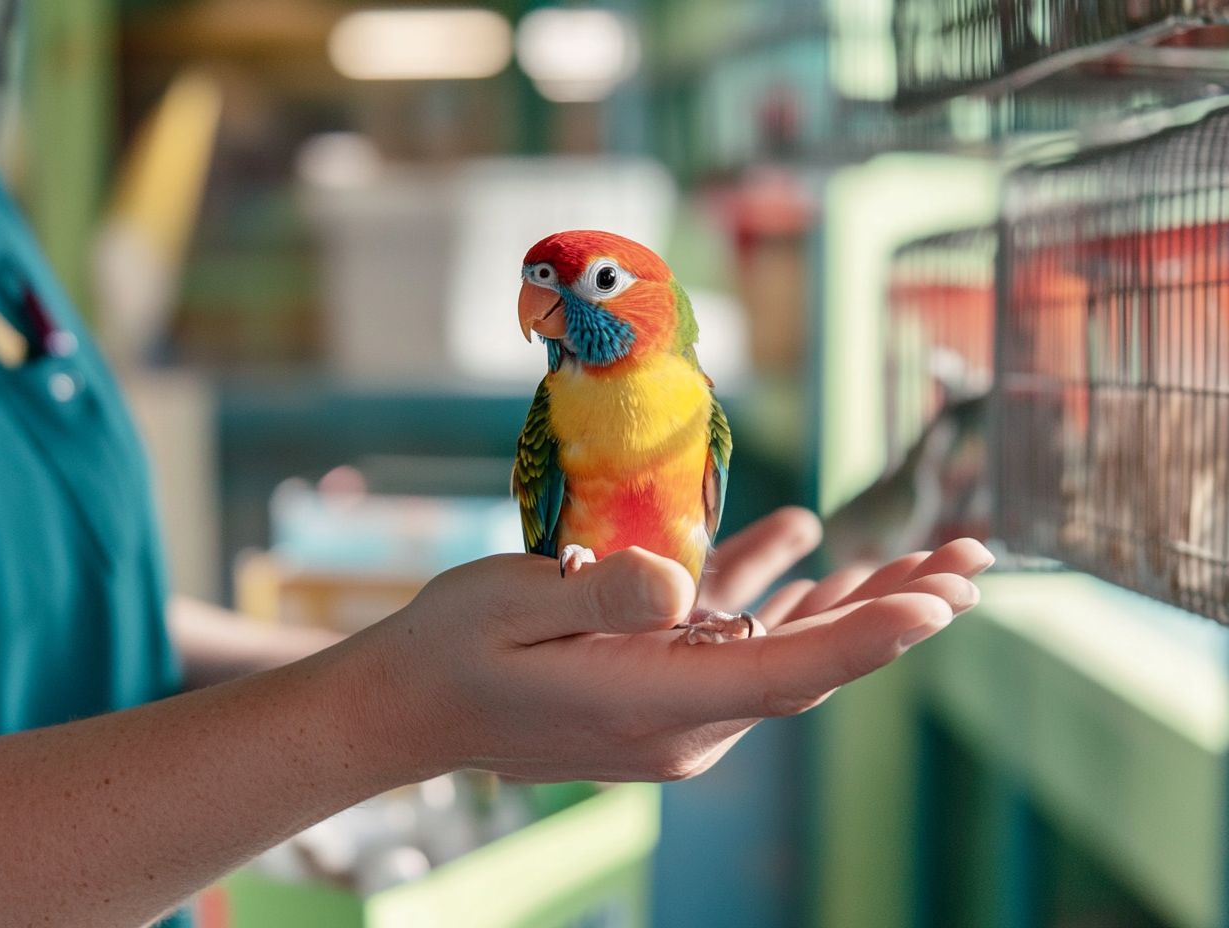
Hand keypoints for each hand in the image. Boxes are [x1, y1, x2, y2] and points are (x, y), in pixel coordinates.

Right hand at [353, 507, 992, 786]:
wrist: (412, 707)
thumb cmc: (452, 648)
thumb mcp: (511, 603)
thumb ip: (597, 595)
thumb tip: (682, 583)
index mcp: (651, 702)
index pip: (785, 673)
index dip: (868, 637)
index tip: (941, 601)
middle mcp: (682, 721)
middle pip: (809, 662)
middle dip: (892, 610)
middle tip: (972, 560)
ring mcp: (678, 710)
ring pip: (784, 652)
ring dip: (853, 603)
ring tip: (929, 558)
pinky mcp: (663, 690)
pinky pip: (736, 643)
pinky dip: (778, 599)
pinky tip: (804, 545)